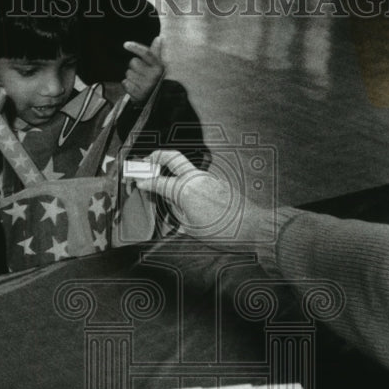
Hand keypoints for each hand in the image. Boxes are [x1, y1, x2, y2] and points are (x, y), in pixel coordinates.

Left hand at [122, 36, 165, 103]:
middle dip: (134, 66)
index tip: (125, 44)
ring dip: (131, 77)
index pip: (146, 54)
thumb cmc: (155, 80)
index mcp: (159, 67)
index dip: (136, 47)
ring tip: (139, 82)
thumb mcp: (158, 67)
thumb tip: (159, 38)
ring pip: (128, 73)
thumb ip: (156, 53)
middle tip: (141, 73)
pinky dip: (127, 85)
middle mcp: (154, 76)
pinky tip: (135, 88)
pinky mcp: (138, 95)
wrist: (157, 102)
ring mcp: (146, 86)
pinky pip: (125, 83)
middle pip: (133, 62)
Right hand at [135, 149, 270, 243]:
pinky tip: (181, 192)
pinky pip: (195, 177)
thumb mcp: (190, 227)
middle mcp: (196, 178)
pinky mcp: (216, 182)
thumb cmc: (225, 231)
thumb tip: (168, 199)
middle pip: (171, 157)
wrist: (253, 227)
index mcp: (185, 190)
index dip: (144, 181)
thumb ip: (176, 209)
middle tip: (144, 162)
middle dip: (155, 156)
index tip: (136, 181)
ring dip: (170, 168)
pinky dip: (183, 180)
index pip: (158, 182)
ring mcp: (208, 178)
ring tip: (160, 179)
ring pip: (184, 167)